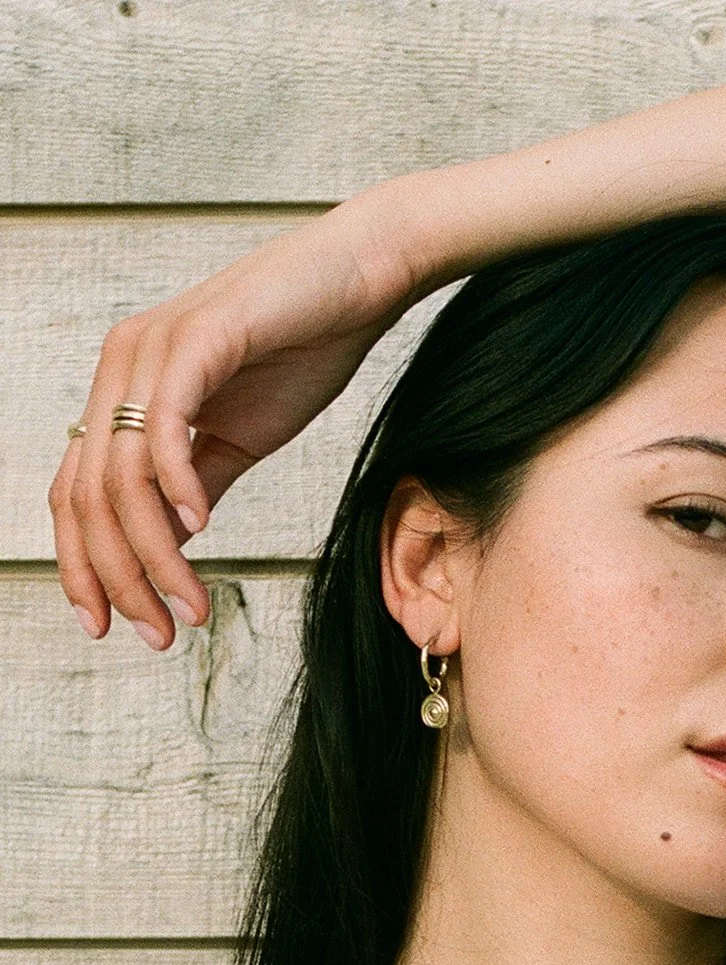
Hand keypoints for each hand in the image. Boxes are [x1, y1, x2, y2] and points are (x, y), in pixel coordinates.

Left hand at [48, 193, 422, 648]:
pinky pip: (165, 427)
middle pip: (88, 495)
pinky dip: (177, 487)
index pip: (77, 493)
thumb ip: (196, 487)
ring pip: (122, 477)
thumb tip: (168, 545)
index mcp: (125, 391)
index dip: (85, 565)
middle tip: (157, 632)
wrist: (360, 283)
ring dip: (154, 555)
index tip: (110, 624)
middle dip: (118, 577)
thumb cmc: (304, 351)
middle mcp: (122, 367)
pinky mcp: (197, 339)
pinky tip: (203, 530)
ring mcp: (153, 350)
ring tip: (189, 603)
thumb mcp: (239, 440)